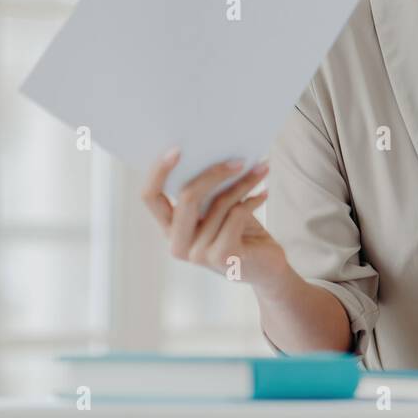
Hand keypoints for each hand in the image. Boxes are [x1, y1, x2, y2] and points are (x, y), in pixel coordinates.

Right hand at [141, 148, 288, 289]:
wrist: (267, 268)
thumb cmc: (242, 232)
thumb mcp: (219, 209)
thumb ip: (207, 191)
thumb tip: (214, 152)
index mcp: (170, 229)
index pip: (150, 197)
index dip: (158, 172)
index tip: (177, 149)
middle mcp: (178, 244)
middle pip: (187, 197)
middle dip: (213, 172)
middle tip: (239, 159)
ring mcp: (198, 254)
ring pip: (219, 203)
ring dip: (244, 182)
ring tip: (262, 169)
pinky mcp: (222, 256)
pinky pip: (236, 215)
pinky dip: (253, 200)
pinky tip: (265, 193)